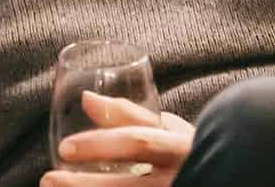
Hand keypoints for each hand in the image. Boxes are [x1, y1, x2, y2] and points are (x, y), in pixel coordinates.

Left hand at [42, 91, 194, 186]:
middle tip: (48, 180)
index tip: (64, 148)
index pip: (138, 142)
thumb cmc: (189, 154)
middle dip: (83, 185)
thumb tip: (86, 98)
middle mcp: (181, 176)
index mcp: (181, 148)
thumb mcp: (168, 130)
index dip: (99, 144)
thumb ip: (128, 114)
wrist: (227, 178)